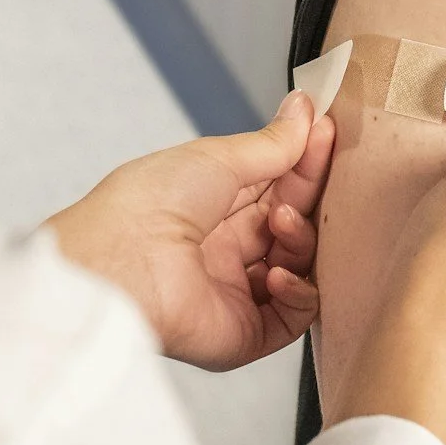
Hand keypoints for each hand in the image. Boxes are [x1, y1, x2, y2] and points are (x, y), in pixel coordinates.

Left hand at [46, 91, 335, 370]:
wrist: (119, 263)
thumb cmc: (148, 204)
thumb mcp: (217, 158)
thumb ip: (271, 144)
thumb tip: (304, 111)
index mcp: (212, 205)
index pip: (277, 184)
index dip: (304, 160)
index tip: (327, 132)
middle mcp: (225, 249)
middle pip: (293, 223)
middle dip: (309, 195)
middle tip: (322, 168)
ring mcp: (236, 291)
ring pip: (299, 266)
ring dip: (301, 239)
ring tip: (282, 222)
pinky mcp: (243, 332)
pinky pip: (293, 316)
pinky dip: (299, 292)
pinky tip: (278, 272)